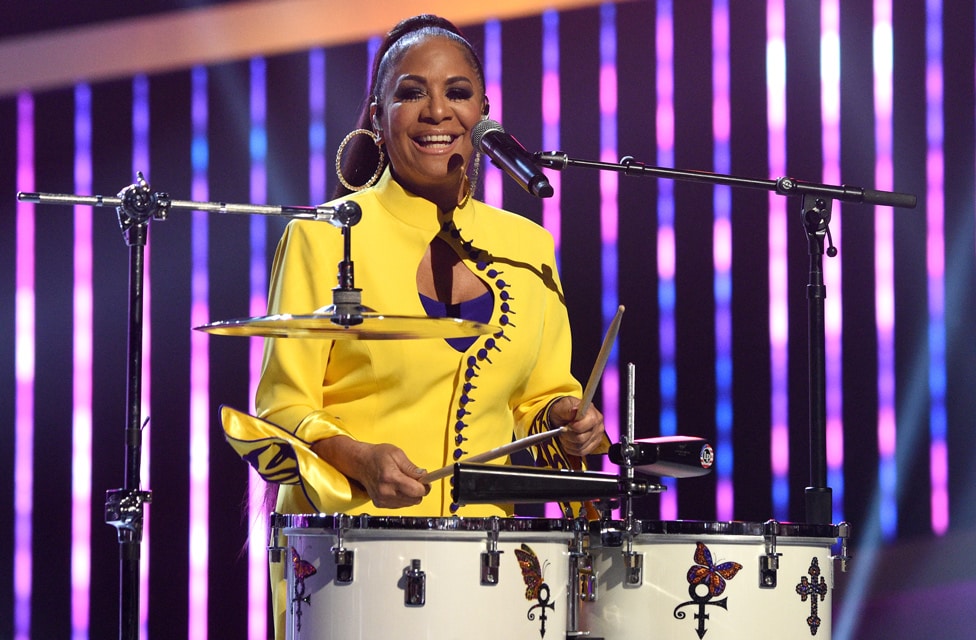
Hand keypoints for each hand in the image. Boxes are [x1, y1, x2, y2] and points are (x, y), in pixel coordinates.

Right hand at [312, 437, 429, 508]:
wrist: (360, 463)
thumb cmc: (377, 456)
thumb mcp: (397, 454)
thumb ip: (411, 467)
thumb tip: (424, 475)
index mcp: (391, 477)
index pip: (417, 491)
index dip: (425, 486)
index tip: (426, 480)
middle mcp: (386, 492)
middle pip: (415, 499)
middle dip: (419, 490)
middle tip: (416, 479)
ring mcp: (382, 500)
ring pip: (409, 503)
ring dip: (411, 494)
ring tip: (404, 481)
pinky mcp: (380, 504)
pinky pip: (401, 505)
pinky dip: (403, 497)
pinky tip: (398, 487)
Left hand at [549, 397, 605, 456]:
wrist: (565, 416)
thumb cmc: (564, 410)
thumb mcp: (562, 407)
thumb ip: (567, 409)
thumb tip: (574, 410)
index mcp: (592, 412)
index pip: (587, 424)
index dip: (574, 427)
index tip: (566, 425)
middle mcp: (598, 425)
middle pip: (581, 438)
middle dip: (568, 436)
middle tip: (562, 431)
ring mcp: (597, 436)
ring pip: (580, 447)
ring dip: (568, 443)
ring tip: (564, 436)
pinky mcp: (594, 445)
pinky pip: (582, 452)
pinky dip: (572, 449)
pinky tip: (568, 442)